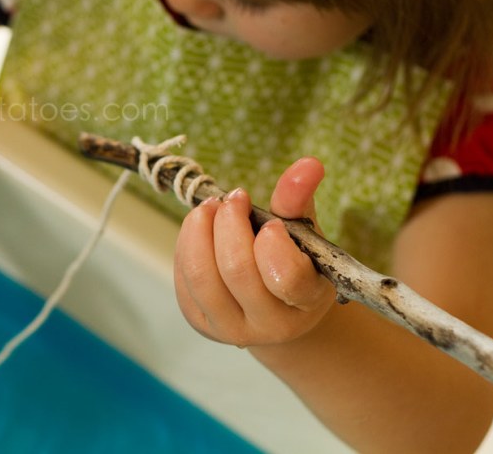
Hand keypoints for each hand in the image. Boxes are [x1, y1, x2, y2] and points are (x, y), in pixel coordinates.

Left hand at [173, 157, 334, 346]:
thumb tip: (309, 164)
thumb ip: (299, 200)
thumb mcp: (303, 235)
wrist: (273, 308)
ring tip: (211, 207)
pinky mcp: (200, 321)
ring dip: (200, 229)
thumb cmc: (293, 262)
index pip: (287, 279)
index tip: (272, 223)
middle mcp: (269, 325)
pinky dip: (188, 242)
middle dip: (229, 223)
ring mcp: (230, 328)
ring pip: (202, 275)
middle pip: (236, 271)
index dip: (273, 244)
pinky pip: (183, 277)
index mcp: (305, 303)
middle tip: (235, 198)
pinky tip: (200, 227)